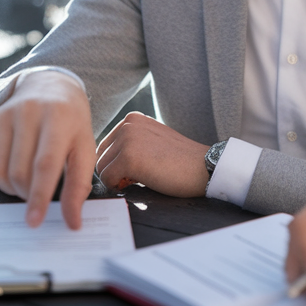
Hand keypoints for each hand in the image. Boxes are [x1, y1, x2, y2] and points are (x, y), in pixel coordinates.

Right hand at [0, 69, 94, 229]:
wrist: (49, 86)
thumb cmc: (71, 124)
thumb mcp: (85, 148)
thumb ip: (79, 186)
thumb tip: (73, 223)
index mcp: (59, 118)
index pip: (45, 164)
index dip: (40, 196)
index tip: (35, 222)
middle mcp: (29, 112)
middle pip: (20, 172)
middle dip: (28, 195)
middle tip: (38, 198)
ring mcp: (5, 114)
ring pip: (0, 171)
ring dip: (13, 190)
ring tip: (28, 185)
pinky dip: (0, 179)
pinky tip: (15, 172)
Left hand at [95, 112, 210, 197]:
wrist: (204, 167)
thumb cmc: (180, 160)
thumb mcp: (153, 139)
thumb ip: (131, 142)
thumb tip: (106, 161)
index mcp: (133, 119)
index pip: (105, 145)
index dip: (115, 163)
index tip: (132, 172)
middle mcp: (128, 124)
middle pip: (100, 156)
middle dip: (113, 171)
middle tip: (134, 180)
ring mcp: (128, 140)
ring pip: (101, 168)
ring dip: (116, 180)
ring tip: (137, 181)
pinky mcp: (130, 158)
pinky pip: (107, 179)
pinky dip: (117, 186)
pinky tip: (136, 184)